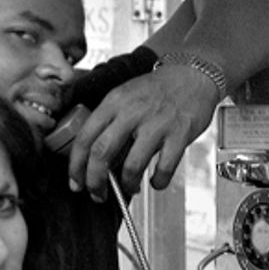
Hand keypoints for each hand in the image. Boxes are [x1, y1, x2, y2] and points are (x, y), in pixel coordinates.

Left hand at [66, 63, 219, 199]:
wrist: (193, 75)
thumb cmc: (157, 90)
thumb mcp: (124, 96)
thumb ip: (109, 123)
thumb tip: (95, 160)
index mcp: (114, 102)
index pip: (85, 138)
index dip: (76, 166)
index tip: (76, 182)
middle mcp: (132, 112)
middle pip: (102, 153)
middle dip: (95, 181)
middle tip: (97, 194)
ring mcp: (156, 124)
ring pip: (132, 165)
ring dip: (127, 184)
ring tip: (129, 187)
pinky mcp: (179, 134)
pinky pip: (164, 168)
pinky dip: (158, 182)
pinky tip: (156, 181)